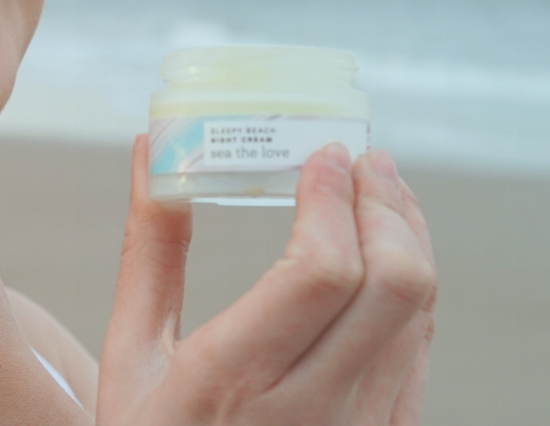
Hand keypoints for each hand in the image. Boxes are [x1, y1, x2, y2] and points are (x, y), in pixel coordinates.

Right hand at [98, 138, 435, 425]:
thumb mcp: (130, 356)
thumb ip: (149, 251)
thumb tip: (154, 151)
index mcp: (232, 382)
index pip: (321, 273)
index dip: (334, 200)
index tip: (323, 153)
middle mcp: (310, 411)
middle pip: (393, 285)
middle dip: (386, 204)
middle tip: (363, 160)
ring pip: (419, 312)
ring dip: (408, 236)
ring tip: (378, 191)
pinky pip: (420, 349)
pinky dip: (413, 288)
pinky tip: (386, 255)